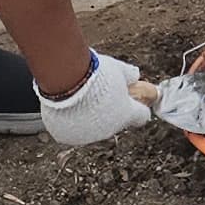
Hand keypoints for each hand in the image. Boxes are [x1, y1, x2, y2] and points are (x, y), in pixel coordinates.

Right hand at [36, 50, 151, 146]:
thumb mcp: (117, 68)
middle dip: (109, 110)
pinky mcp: (67, 136)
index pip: (141, 116)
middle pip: (114, 122)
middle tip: (99, 93)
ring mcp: (86, 135)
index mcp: (126, 114)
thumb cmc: (92, 73)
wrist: (64, 80)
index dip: (138, 107)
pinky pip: (71, 129)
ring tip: (79, 96)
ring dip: (89, 116)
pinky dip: (70, 120)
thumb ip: (129, 74)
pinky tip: (67, 105)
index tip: (133, 100)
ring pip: (92, 128)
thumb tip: (135, 75)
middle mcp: (108, 129)